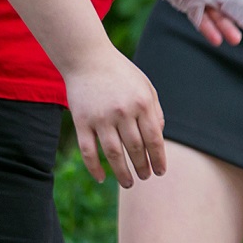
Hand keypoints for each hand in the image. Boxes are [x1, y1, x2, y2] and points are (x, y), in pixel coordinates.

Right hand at [61, 46, 167, 185]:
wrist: (88, 59)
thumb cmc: (121, 73)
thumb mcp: (145, 87)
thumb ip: (155, 111)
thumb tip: (158, 138)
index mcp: (142, 103)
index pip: (154, 139)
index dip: (158, 158)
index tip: (161, 172)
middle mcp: (122, 112)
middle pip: (135, 148)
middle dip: (142, 167)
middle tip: (145, 178)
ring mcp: (100, 118)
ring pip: (113, 154)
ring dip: (122, 172)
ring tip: (128, 183)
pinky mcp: (81, 121)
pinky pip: (88, 151)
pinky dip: (94, 167)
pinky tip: (102, 178)